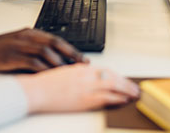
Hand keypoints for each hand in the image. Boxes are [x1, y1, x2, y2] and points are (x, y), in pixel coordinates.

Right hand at [0, 28, 87, 71]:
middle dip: (71, 54)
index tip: (82, 57)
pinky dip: (44, 69)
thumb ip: (34, 48)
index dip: (71, 48)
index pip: (56, 38)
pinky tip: (51, 75)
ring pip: (46, 52)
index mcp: (30, 32)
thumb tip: (52, 60)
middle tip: (82, 64)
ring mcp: (20, 45)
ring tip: (69, 72)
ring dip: (60, 62)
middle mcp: (27, 37)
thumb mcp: (18, 44)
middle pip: (55, 43)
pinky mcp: (13, 56)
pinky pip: (33, 62)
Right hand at [17, 64, 139, 112]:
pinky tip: (123, 100)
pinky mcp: (83, 99)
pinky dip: (117, 99)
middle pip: (112, 77)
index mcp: (80, 68)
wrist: (34, 91)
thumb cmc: (44, 84)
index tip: (123, 79)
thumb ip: (77, 73)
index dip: (117, 75)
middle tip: (134, 87)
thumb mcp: (63, 73)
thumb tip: (88, 76)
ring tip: (134, 94)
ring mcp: (85, 87)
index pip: (105, 70)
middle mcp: (85, 75)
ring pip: (113, 86)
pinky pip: (106, 98)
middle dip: (125, 82)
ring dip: (126, 90)